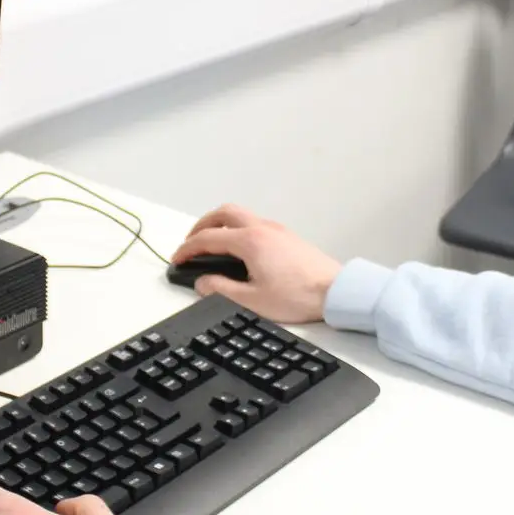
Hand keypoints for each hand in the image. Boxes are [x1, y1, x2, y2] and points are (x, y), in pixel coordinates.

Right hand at [172, 204, 342, 322]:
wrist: (336, 291)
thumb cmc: (298, 296)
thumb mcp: (251, 300)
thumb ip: (220, 289)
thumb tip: (202, 282)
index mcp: (249, 242)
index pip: (208, 239)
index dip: (187, 249)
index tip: (177, 259)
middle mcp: (262, 229)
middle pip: (223, 214)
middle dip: (201, 226)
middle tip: (191, 244)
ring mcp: (277, 230)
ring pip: (240, 215)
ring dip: (220, 224)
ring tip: (211, 244)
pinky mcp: (287, 236)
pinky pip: (254, 223)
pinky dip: (237, 229)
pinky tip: (238, 249)